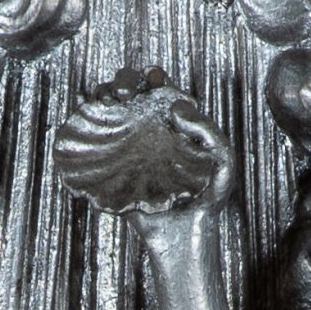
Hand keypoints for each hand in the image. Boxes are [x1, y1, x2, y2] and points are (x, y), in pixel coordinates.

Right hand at [60, 76, 232, 223]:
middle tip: (126, 93)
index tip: (154, 78)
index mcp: (175, 122)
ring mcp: (130, 146)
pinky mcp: (113, 165)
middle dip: (125, 81)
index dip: (154, 75)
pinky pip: (96, 139)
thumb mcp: (222, 160)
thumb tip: (176, 106)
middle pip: (132, 91)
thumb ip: (207, 130)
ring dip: (104, 95)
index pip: (161, 87)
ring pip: (110, 108)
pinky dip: (88, 121)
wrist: (184, 234)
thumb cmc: (208, 198)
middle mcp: (150, 129)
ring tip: (109, 101)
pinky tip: (91, 115)